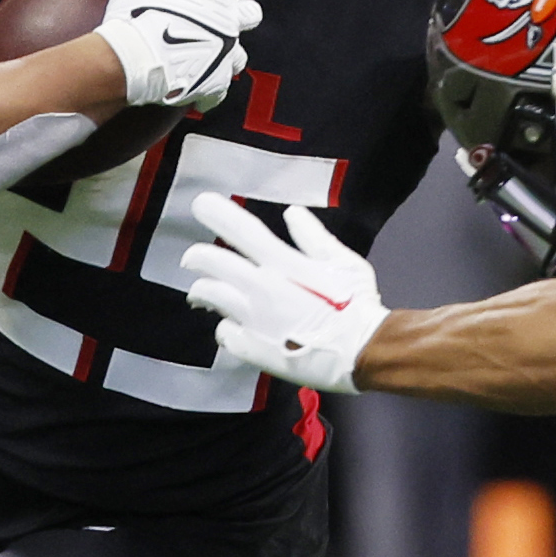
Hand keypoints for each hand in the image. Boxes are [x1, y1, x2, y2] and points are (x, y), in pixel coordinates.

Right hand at [98, 0, 258, 111]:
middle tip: (225, 7)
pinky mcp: (212, 84)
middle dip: (241, 9)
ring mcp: (223, 56)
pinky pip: (219, 90)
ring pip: (240, 54)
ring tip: (213, 49)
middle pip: (251, 12)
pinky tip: (202, 85)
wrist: (132, 62)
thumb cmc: (138, 14)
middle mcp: (227, 24)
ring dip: (229, 49)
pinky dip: (211, 87)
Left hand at [180, 192, 382, 395]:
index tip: (200, 204)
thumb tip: (294, 214)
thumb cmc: (357, 307)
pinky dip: (226, 327)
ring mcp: (252, 319)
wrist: (361, 352)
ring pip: (209, 294)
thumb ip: (313, 237)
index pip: (240, 229)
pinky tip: (233, 326)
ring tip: (202, 293)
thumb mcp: (343, 262)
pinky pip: (224, 332)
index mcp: (283, 263)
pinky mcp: (250, 347)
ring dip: (203, 290)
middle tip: (194, 258)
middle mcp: (261, 288)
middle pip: (210, 262)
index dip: (217, 213)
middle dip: (197, 257)